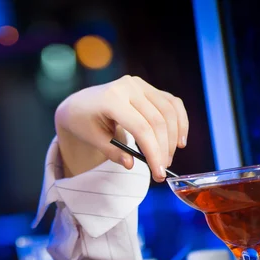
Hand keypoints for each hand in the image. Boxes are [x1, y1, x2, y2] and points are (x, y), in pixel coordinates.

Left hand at [54, 75, 188, 181]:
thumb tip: (131, 164)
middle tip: (162, 170)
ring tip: (168, 158)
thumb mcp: (93, 139)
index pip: (141, 128)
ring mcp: (140, 85)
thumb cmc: (83, 122)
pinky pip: (171, 103)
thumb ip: (113, 152)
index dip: (153, 152)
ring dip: (173, 138)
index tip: (158, 173)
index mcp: (112, 99)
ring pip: (168, 112)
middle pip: (157, 121)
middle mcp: (128, 87)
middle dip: (164, 149)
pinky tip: (179, 140)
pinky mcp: (148, 87)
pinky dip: (179, 121)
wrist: (80, 104)